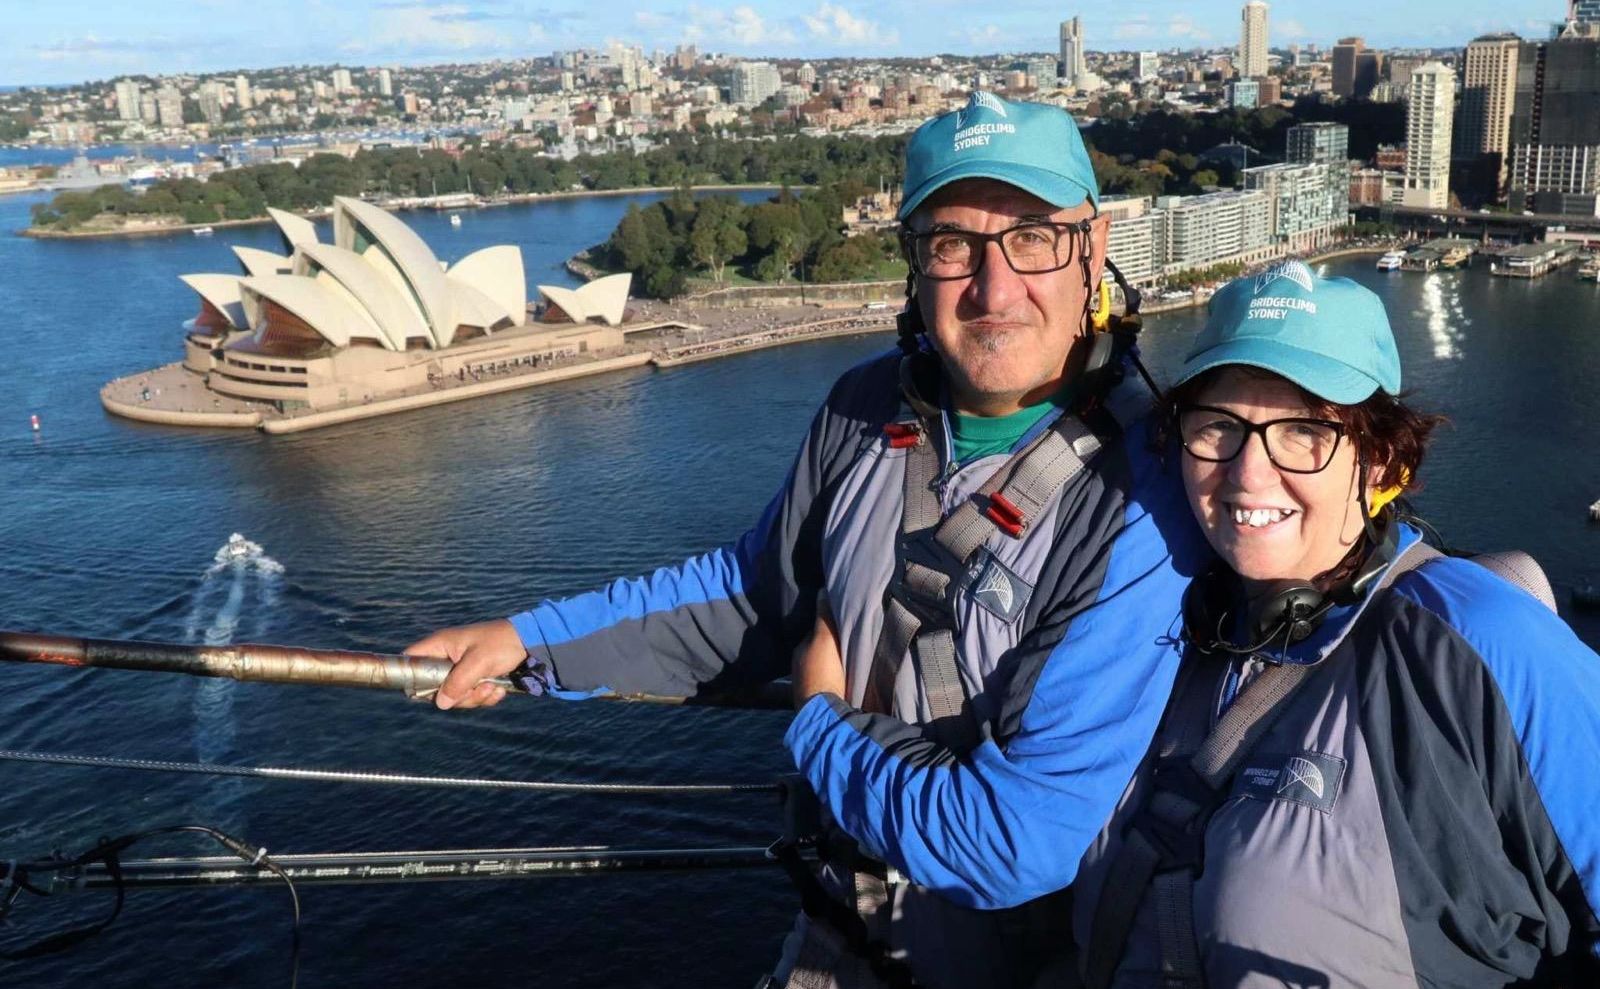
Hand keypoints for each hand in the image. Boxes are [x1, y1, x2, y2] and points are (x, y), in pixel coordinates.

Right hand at [405, 619, 526, 710]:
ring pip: (455, 695)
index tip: (430, 691)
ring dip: (475, 697)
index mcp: (441, 645)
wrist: (531, 643)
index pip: (412, 660)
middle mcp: (447, 657)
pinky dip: (485, 697)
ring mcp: (461, 669)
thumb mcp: (479, 663)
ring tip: (493, 687)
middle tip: (476, 689)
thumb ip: (458, 683)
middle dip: (457, 695)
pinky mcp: (475, 678)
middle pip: (434, 687)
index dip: (412, 677)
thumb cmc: (502, 644)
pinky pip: (471, 696)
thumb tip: (440, 704)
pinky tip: (499, 690)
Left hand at [792, 600, 845, 708]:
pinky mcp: (820, 702)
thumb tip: (821, 590)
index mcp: (799, 652)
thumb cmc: (823, 672)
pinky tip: (851, 678)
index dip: (828, 626)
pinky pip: (831, 683)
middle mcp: (800, 669)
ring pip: (826, 668)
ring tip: (854, 657)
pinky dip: (839, 678)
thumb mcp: (824, 639)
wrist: (827, 713)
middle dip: (832, 646)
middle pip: (821, 652)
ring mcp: (809, 687)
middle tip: (852, 639)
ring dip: (836, 664)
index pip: (815, 633)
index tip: (843, 621)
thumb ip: (823, 616)